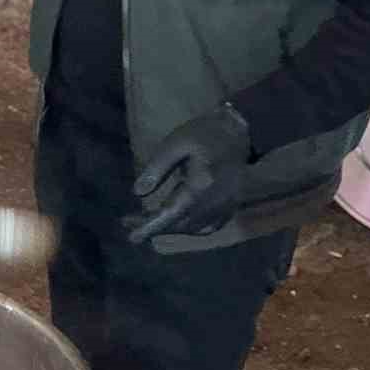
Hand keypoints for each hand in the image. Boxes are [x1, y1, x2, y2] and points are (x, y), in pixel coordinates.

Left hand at [125, 103, 252, 243]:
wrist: (239, 132)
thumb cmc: (204, 133)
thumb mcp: (175, 143)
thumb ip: (157, 168)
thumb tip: (137, 193)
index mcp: (202, 183)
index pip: (172, 212)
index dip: (151, 226)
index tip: (132, 236)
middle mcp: (216, 201)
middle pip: (181, 223)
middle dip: (154, 227)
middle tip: (129, 223)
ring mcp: (226, 206)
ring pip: (193, 227)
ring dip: (170, 227)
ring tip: (145, 221)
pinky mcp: (231, 207)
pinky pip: (207, 226)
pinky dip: (188, 227)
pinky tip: (174, 221)